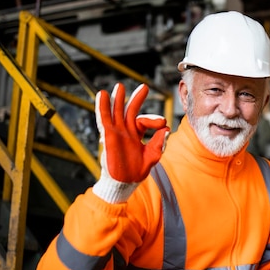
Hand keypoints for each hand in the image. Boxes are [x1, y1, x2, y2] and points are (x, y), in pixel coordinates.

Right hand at [93, 83, 168, 202]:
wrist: (125, 182)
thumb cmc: (137, 171)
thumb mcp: (153, 156)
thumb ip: (159, 143)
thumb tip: (166, 130)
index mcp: (136, 134)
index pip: (144, 121)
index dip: (153, 120)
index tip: (163, 123)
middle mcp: (126, 131)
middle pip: (130, 111)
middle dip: (137, 99)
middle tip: (144, 87)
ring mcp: (117, 132)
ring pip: (117, 112)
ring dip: (118, 99)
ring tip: (119, 87)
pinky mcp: (109, 136)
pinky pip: (104, 119)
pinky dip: (103, 107)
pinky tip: (102, 95)